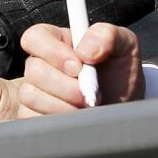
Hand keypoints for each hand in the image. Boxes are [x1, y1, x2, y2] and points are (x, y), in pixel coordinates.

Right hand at [18, 22, 144, 115]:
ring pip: (32, 96)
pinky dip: (58, 121)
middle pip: (34, 70)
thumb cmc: (120, 73)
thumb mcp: (124, 45)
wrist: (124, 107)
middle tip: (89, 93)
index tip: (78, 67)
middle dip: (64, 86)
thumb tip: (85, 50)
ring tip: (87, 106)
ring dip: (64, 105)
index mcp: (57, 41)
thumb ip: (107, 35)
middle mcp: (42, 64)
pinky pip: (32, 119)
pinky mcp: (33, 115)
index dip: (52, 52)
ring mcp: (35, 90)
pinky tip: (76, 118)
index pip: (35, 37)